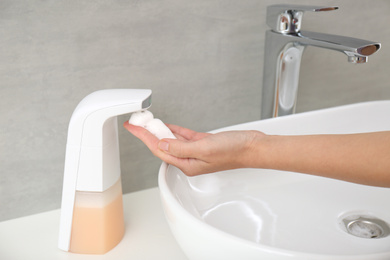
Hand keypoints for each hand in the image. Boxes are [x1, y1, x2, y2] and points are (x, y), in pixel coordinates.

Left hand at [123, 122, 264, 175]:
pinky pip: (183, 136)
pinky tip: (167, 125)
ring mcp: (195, 151)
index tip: (133, 127)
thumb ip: (181, 148)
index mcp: (187, 164)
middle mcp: (189, 159)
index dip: (144, 137)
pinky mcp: (202, 143)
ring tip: (146, 123)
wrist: (252, 147)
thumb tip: (161, 144)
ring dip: (159, 131)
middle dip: (148, 134)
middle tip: (136, 123)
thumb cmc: (234, 151)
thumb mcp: (204, 148)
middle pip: (162, 145)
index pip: (159, 149)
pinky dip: (174, 130)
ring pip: (172, 140)